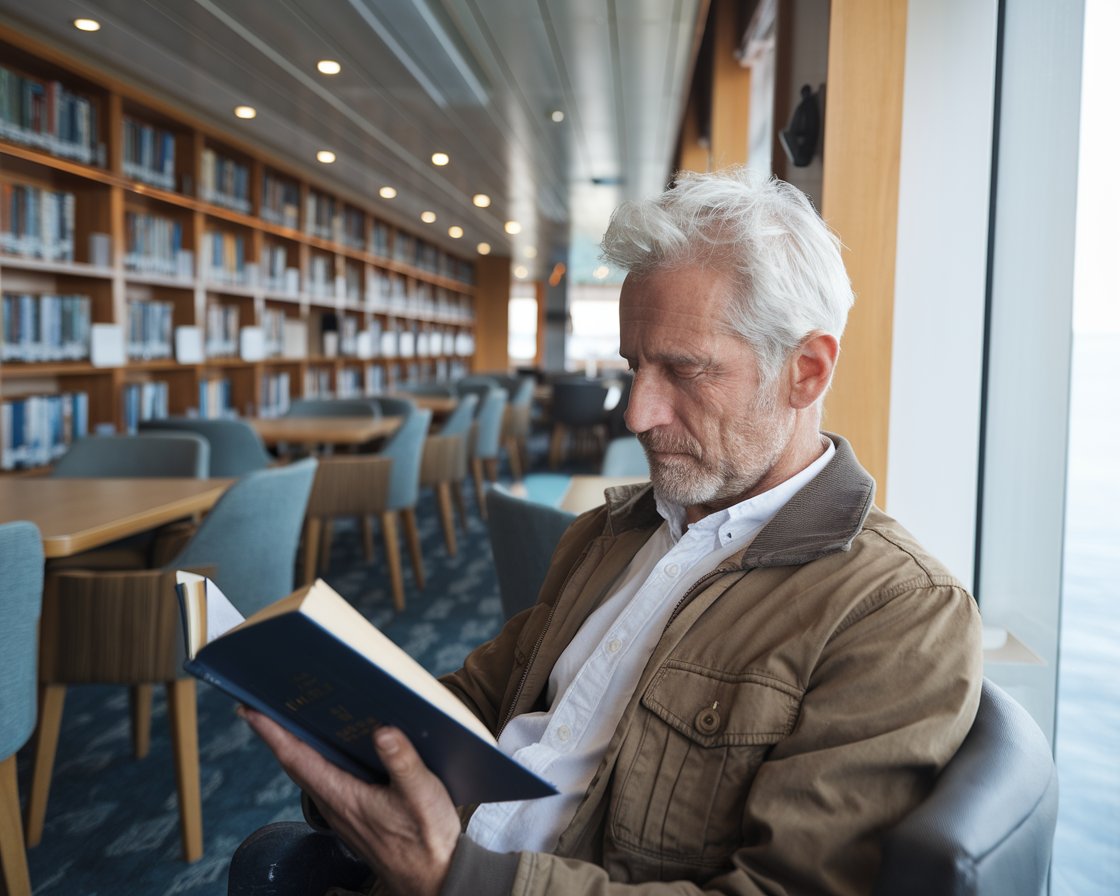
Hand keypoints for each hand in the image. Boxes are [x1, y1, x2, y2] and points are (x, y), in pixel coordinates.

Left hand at [240, 707, 460, 895]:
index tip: (250, 710)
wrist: (433, 879)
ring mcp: (343, 813)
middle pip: (295, 765)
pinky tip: (330, 752)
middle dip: (275, 735)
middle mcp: (336, 806)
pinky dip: (316, 762)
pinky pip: (325, 783)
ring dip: (295, 748)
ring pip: (308, 775)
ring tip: (289, 722)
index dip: (272, 733)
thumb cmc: (427, 841)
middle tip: (260, 706)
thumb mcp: (422, 794)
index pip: (297, 759)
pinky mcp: (354, 817)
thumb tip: (383, 731)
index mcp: (344, 797)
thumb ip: (402, 761)